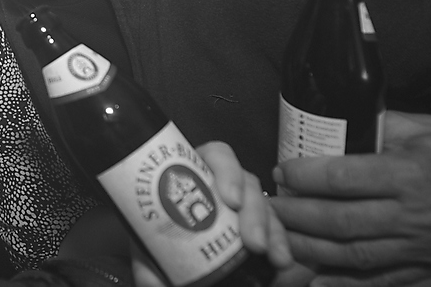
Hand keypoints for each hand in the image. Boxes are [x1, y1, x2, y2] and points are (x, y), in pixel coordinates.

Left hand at [133, 141, 293, 286]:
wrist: (169, 267)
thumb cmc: (155, 247)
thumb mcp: (149, 248)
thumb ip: (149, 263)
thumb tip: (153, 282)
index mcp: (192, 176)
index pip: (214, 156)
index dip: (226, 169)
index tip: (230, 198)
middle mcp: (220, 186)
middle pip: (246, 183)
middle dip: (255, 212)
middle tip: (254, 242)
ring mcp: (241, 206)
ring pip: (266, 206)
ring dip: (273, 231)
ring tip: (276, 257)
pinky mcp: (258, 229)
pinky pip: (275, 230)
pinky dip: (281, 244)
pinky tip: (282, 261)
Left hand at [270, 111, 430, 286]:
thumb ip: (384, 127)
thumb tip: (340, 123)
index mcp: (411, 175)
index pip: (344, 177)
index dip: (305, 176)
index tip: (281, 170)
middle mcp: (412, 215)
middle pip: (341, 220)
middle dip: (297, 214)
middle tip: (269, 206)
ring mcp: (419, 246)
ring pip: (353, 254)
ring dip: (310, 248)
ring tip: (279, 236)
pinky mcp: (425, 267)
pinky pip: (379, 281)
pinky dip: (344, 284)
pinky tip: (314, 282)